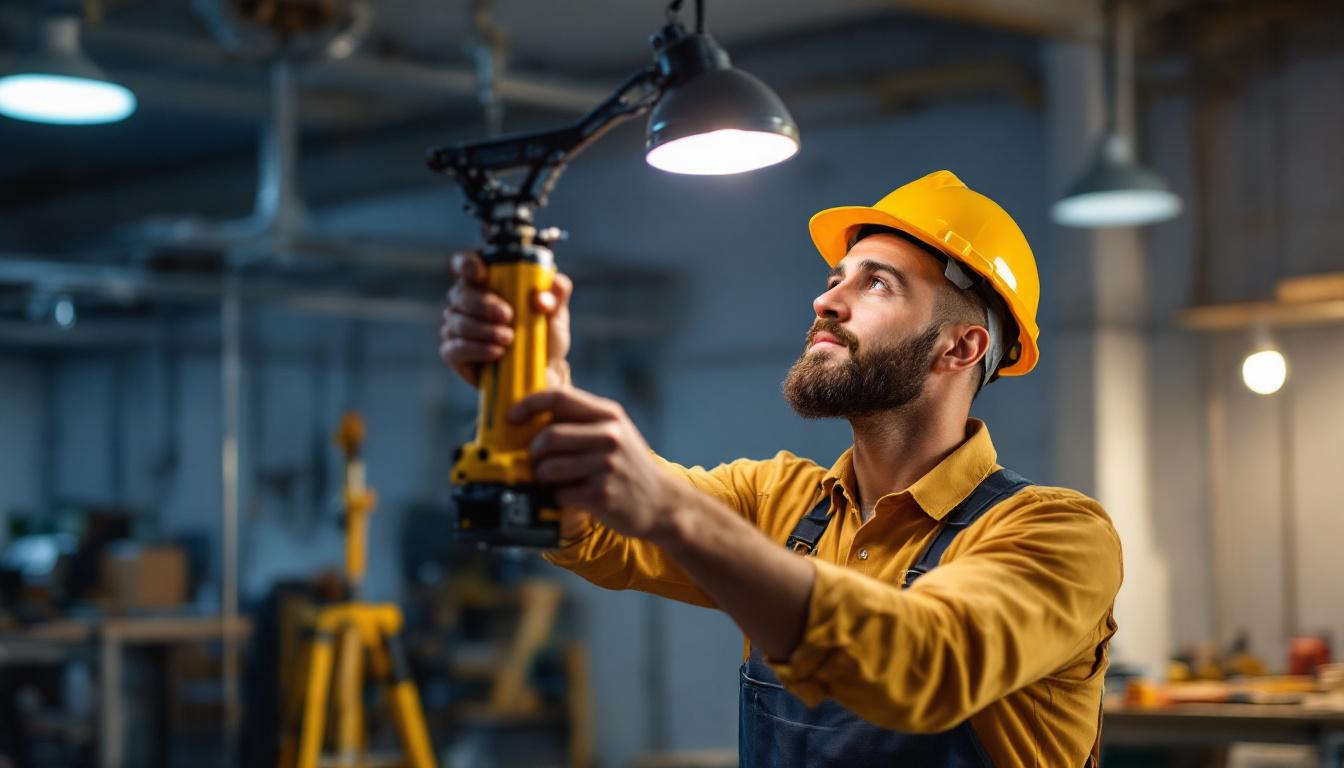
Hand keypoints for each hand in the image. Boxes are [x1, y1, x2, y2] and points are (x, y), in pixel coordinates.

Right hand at [439, 251, 572, 387]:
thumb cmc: (545, 335)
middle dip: (482, 303)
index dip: (467, 264)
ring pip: (458, 321)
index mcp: (487, 282)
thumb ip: (557, 293)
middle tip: (508, 315)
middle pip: (460, 293)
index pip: (465, 263)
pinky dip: (476, 349)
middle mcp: (466, 301)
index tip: (482, 273)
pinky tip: (496, 353)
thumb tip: (547, 290)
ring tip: (509, 339)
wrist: (543, 372)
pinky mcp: (454, 353)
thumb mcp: (557, 313)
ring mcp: (457, 327)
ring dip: (484, 330)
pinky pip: (455, 348)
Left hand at [511, 387, 681, 541]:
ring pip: (548, 468)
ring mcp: (606, 466)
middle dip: (533, 452)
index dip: (528, 405)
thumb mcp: (613, 431)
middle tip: (535, 461)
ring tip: (556, 480)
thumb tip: (531, 413)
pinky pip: (559, 494)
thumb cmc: (627, 465)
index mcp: (609, 415)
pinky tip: (573, 496)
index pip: (559, 397)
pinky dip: (559, 497)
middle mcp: (610, 436)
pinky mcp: (601, 495)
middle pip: (548, 436)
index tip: (511, 418)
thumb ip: (580, 419)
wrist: (662, 502)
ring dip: (543, 477)